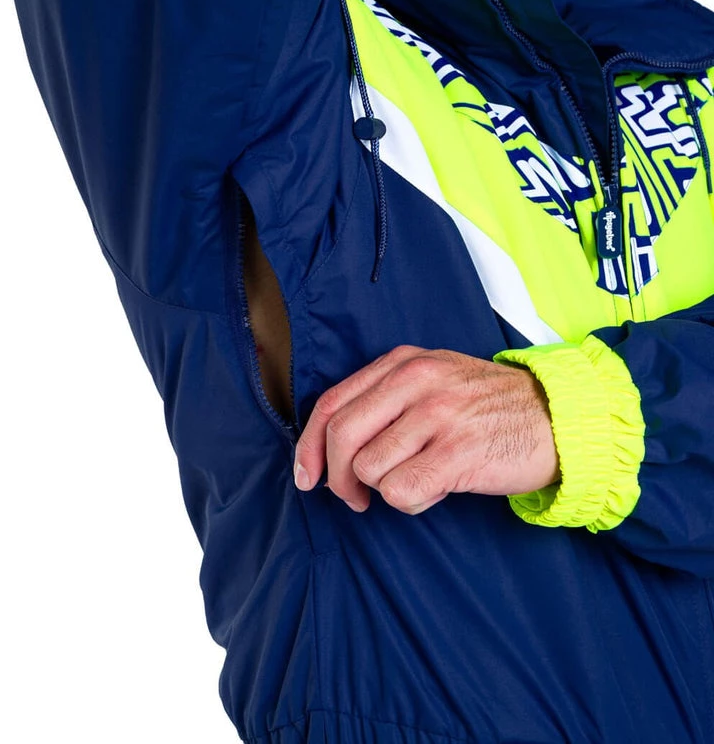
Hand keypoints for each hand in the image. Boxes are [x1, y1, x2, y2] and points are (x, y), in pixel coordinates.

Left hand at [293, 346, 559, 514]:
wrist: (557, 417)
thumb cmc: (490, 406)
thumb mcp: (435, 378)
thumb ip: (387, 397)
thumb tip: (330, 444)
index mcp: (404, 363)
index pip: (333, 403)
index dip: (310, 446)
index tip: (308, 476)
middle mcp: (417, 382)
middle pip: (342, 437)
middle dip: (338, 478)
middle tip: (354, 499)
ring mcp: (438, 415)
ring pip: (369, 468)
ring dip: (386, 489)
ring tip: (420, 480)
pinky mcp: (458, 452)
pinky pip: (402, 491)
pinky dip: (411, 502)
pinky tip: (435, 491)